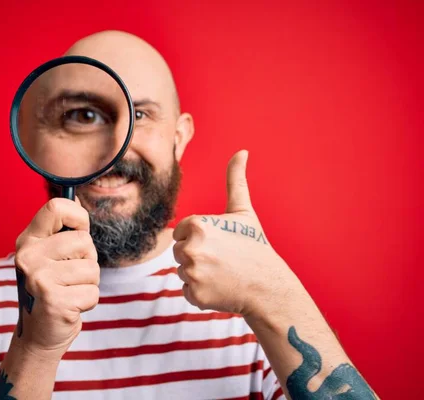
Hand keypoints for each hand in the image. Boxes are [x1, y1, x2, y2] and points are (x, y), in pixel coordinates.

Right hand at [13, 197, 99, 359]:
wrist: (39, 334)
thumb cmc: (51, 290)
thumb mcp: (49, 256)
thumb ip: (61, 232)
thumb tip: (76, 198)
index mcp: (28, 240)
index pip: (56, 207)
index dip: (78, 217)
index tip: (80, 231)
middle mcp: (28, 256)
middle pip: (83, 240)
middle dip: (88, 260)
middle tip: (70, 277)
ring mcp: (38, 278)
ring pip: (92, 268)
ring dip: (89, 283)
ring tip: (69, 292)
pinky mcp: (53, 300)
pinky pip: (92, 292)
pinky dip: (88, 302)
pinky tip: (70, 307)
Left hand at [173, 150, 293, 315]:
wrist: (268, 286)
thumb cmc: (255, 247)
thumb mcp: (243, 212)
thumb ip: (235, 180)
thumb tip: (241, 151)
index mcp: (198, 225)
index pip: (180, 231)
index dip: (199, 237)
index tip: (219, 242)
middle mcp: (191, 248)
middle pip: (178, 251)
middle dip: (197, 255)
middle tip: (222, 259)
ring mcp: (193, 273)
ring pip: (182, 270)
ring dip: (198, 273)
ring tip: (222, 273)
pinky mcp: (195, 295)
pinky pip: (187, 290)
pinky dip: (201, 292)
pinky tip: (220, 287)